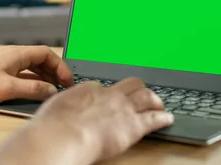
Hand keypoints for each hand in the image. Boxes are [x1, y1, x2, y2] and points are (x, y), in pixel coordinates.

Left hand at [0, 45, 73, 106]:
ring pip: (28, 67)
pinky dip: (28, 81)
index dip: (59, 65)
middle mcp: (11, 55)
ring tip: (49, 90)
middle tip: (62, 86)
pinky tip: (30, 92)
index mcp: (16, 54)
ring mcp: (2, 63)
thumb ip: (32, 89)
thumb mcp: (7, 88)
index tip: (67, 79)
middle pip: (39, 59)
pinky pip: (18, 74)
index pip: (46, 53)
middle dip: (53, 72)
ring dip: (41, 77)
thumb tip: (51, 90)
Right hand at [0, 77, 173, 164]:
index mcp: (87, 90)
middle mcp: (108, 95)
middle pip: (130, 84)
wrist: (63, 136)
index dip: (109, 92)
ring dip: (154, 100)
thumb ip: (62, 108)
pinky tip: (167, 119)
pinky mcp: (134, 125)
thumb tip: (60, 112)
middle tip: (142, 93)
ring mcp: (123, 108)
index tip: (110, 97)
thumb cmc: (52, 127)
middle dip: (137, 88)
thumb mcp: (53, 109)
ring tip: (159, 104)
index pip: (103, 86)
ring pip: (146, 96)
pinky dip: (163, 118)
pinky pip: (153, 118)